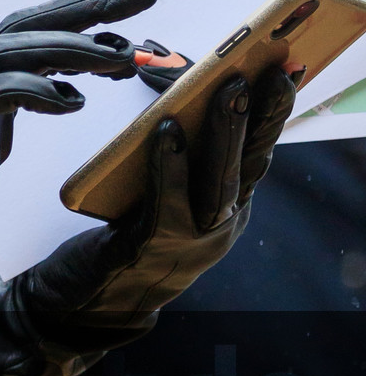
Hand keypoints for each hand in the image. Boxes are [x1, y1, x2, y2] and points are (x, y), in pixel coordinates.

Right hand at [0, 0, 152, 375]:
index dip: (78, 10)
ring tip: (122, 56)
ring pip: (12, 51)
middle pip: (24, 23)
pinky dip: (36, 91)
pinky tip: (73, 102)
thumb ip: (14, 112)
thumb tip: (67, 92)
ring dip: (73, 47)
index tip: (129, 0)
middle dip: (87, 5)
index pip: (28, 30)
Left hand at [0, 63, 295, 375]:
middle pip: (247, 166)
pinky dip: (169, 167)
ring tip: (225, 91)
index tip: (286, 70)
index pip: (260, 154)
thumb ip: (179, 153)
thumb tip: (178, 84)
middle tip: (261, 72)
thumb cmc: (127, 237)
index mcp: (229, 207)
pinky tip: (166, 134)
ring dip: (224, 135)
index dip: (273, 114)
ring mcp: (191, 243)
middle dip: (258, 117)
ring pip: (219, 183)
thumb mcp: (165, 193)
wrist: (89, 304)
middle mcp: (220, 226)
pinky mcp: (152, 250)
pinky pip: (166, 203)